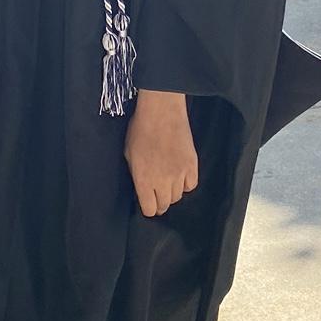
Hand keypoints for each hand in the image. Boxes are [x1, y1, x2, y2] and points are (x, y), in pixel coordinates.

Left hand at [124, 90, 197, 216]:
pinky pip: (191, 185)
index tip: (147, 202)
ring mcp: (180, 174)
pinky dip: (185, 184)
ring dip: (171, 193)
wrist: (161, 111)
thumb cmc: (140, 129)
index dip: (147, 207)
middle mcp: (163, 182)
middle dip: (159, 203)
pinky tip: (180, 176)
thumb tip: (141, 187)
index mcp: (144, 181)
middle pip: (165, 205)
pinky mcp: (192, 165)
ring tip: (167, 182)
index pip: (150, 209)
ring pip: (178, 197)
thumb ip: (136, 175)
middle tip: (156, 194)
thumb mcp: (129, 154)